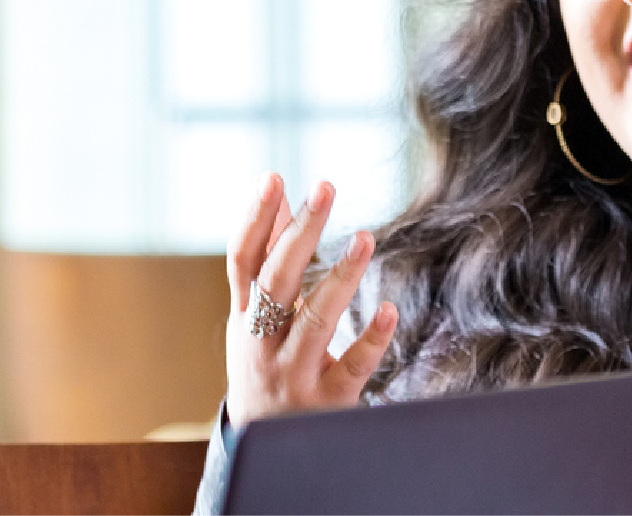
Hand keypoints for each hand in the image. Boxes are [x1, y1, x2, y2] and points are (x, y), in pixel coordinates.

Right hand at [224, 174, 396, 426]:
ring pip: (313, 321)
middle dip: (300, 233)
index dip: (254, 220)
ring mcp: (291, 373)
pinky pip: (350, 368)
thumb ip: (270, 261)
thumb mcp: (257, 319)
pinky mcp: (325, 402)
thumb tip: (277, 197)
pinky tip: (388, 310)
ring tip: (366, 238)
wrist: (266, 453)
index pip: (243, 261)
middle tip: (325, 188)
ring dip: (340, 277)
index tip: (273, 178)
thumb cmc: (268, 367)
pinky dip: (370, 339)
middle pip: (276, 281)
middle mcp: (261, 343)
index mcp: (245, 317)